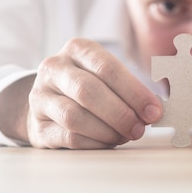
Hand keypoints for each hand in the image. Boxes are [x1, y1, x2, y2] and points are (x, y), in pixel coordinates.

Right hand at [27, 38, 162, 148]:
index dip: (134, 92)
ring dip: (107, 130)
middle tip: (140, 128)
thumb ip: (129, 88)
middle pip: (88, 91)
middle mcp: (54, 68)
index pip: (108, 68)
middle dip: (120, 113)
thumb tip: (154, 110)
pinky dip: (94, 143)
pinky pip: (68, 137)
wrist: (48, 100)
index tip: (154, 111)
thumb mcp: (106, 74)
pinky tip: (109, 142)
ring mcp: (40, 97)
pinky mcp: (37, 126)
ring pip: (75, 117)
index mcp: (77, 49)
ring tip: (125, 135)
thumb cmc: (89, 84)